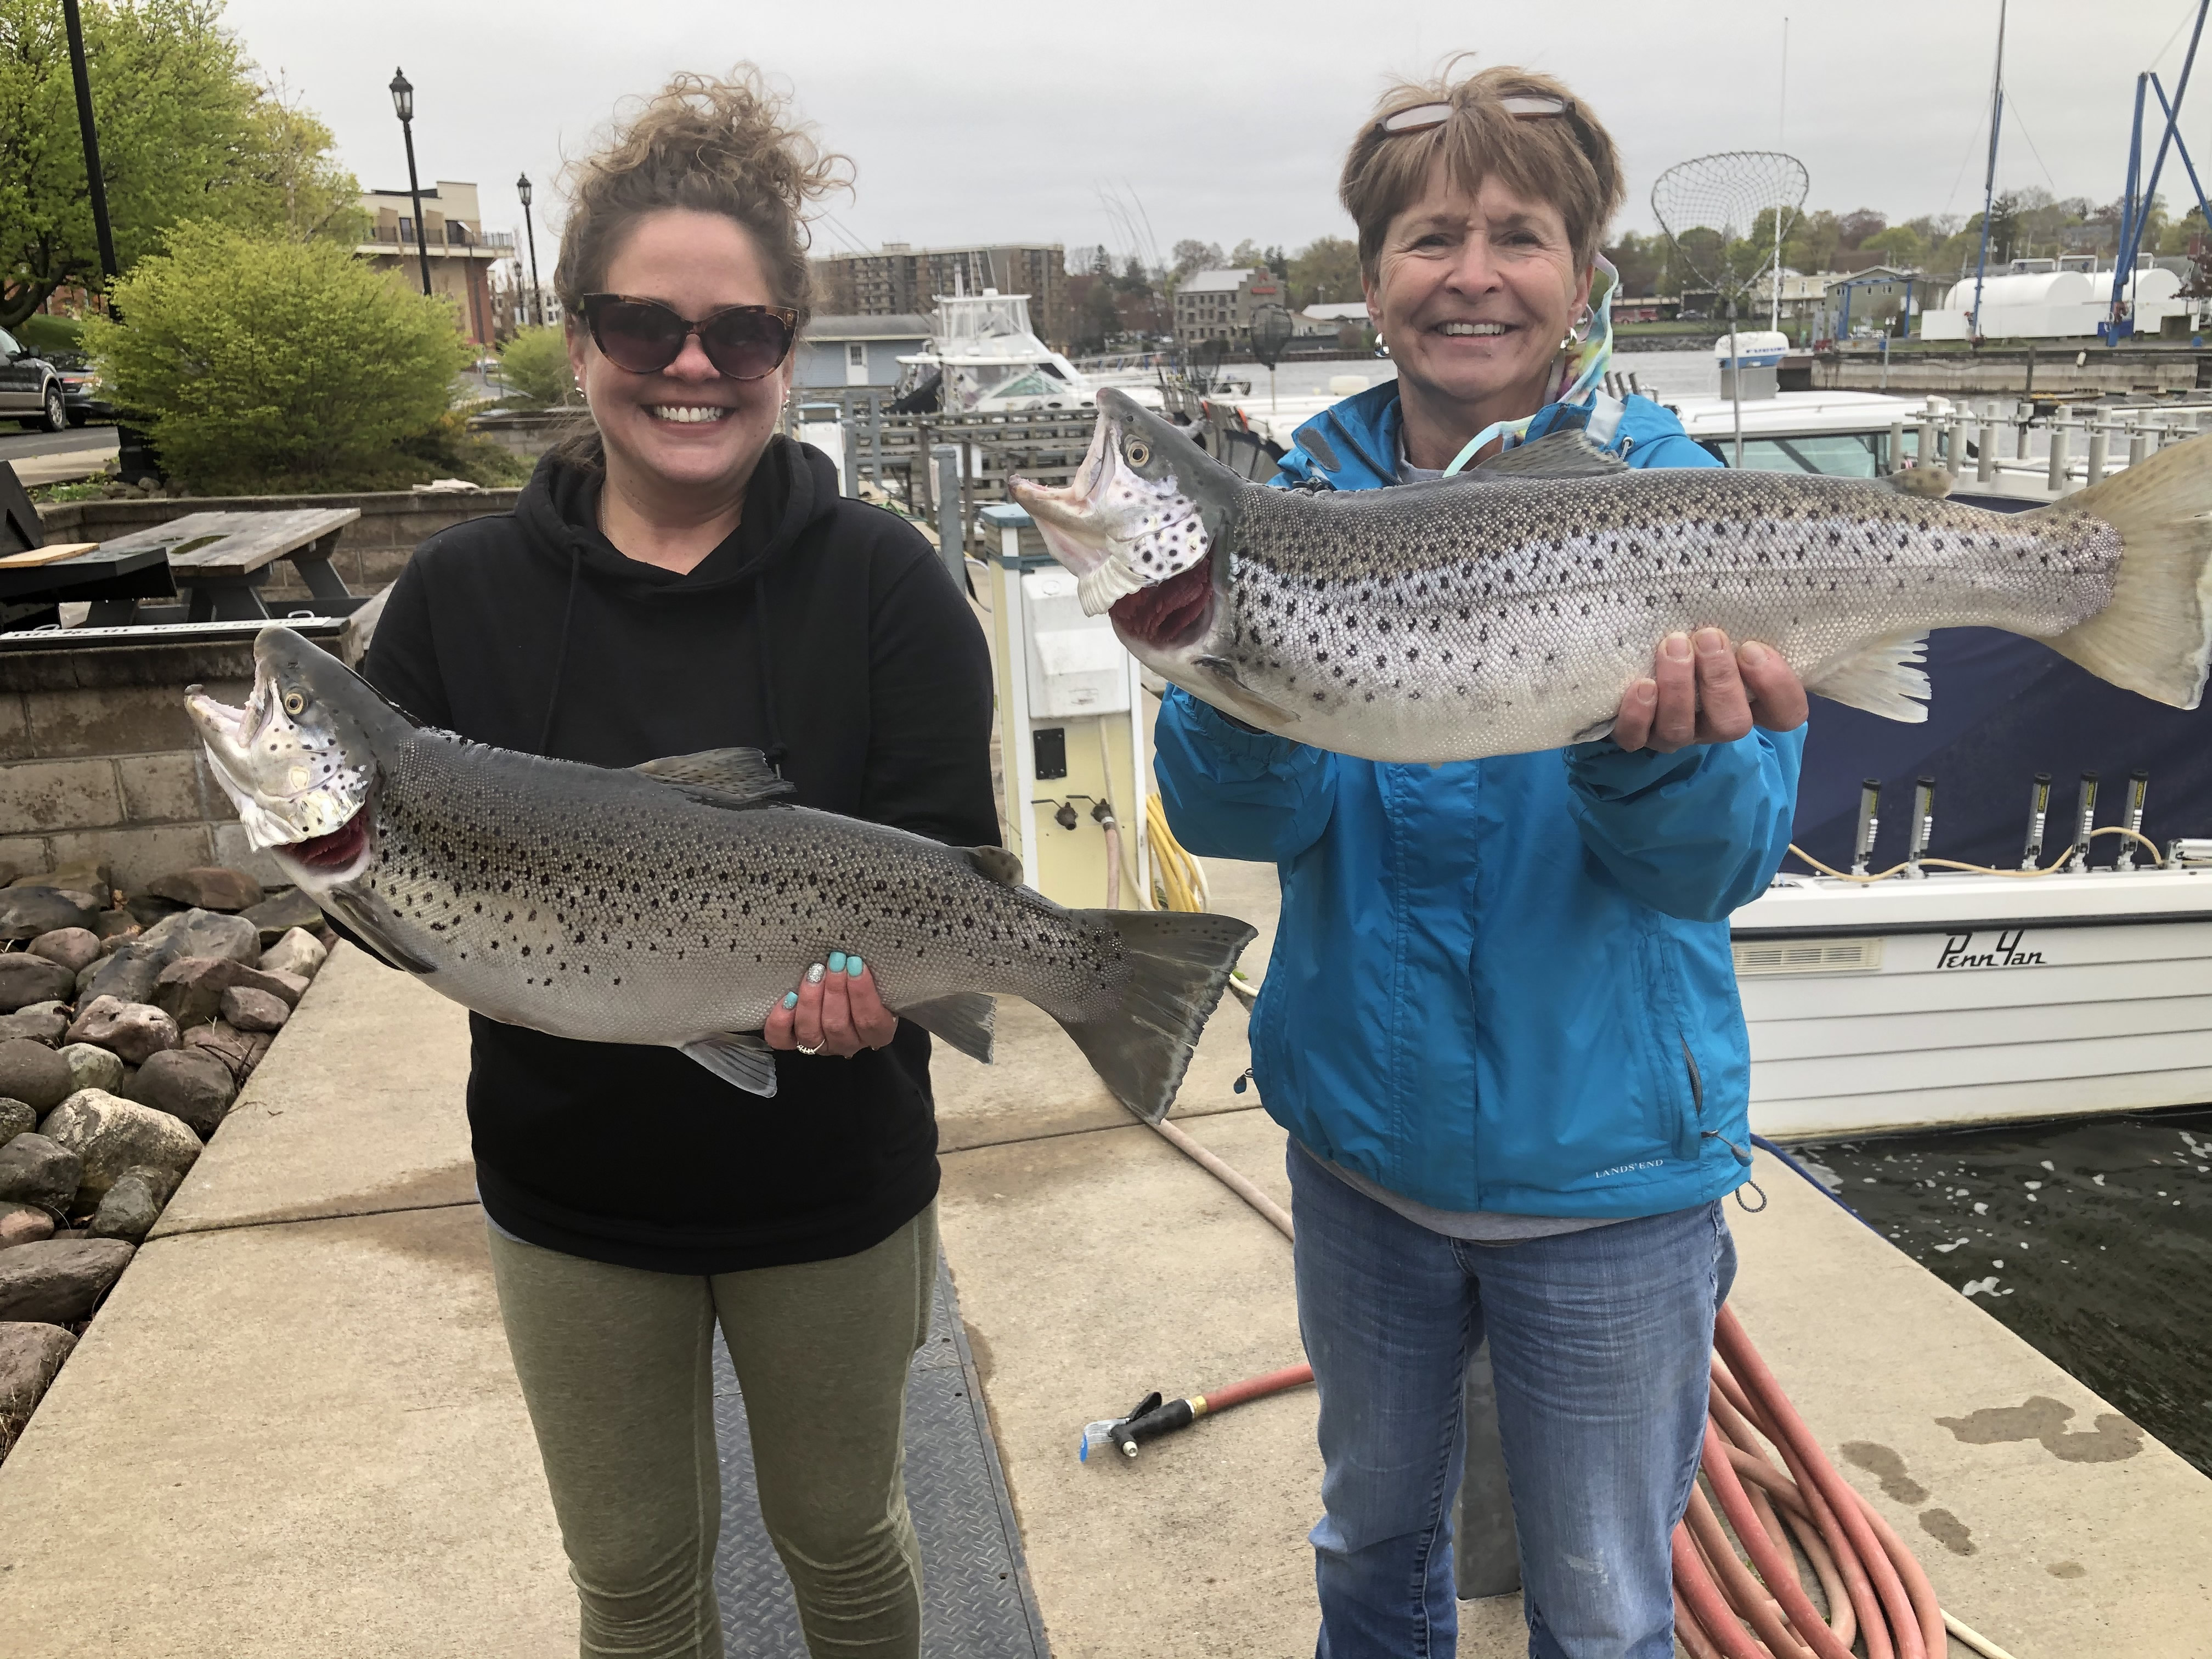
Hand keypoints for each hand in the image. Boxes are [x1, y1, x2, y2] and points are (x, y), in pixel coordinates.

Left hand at [763, 951, 899, 1056]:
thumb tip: (862, 957)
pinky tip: (787, 998)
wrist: (842, 988)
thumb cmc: (862, 981)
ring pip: (811, 1031)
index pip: (872, 1020)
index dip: (863, 994)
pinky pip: (783, 1038)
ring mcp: (820, 1044)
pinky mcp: (794, 1042)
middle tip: (834, 961)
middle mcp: (848, 1043)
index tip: (856, 965)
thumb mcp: (879, 981)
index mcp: (877, 1032)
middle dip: (835, 990)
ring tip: (813, 973)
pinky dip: (782, 1020)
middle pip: (838, 1025)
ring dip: (811, 1000)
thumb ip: (871, 975)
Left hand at [1610, 629, 1808, 753]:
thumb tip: (1764, 580)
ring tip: (1672, 646)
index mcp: (1749, 700)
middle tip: (1706, 637)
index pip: (1786, 714)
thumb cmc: (1694, 634)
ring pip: (1681, 730)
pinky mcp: (1637, 735)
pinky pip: (1636, 738)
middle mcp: (1714, 722)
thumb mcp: (1726, 627)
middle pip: (1732, 724)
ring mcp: (1675, 733)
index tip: (1752, 648)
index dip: (1777, 688)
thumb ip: (1744, 622)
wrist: (1636, 652)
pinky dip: (1638, 715)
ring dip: (1678, 687)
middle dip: (1720, 680)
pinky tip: (1641, 685)